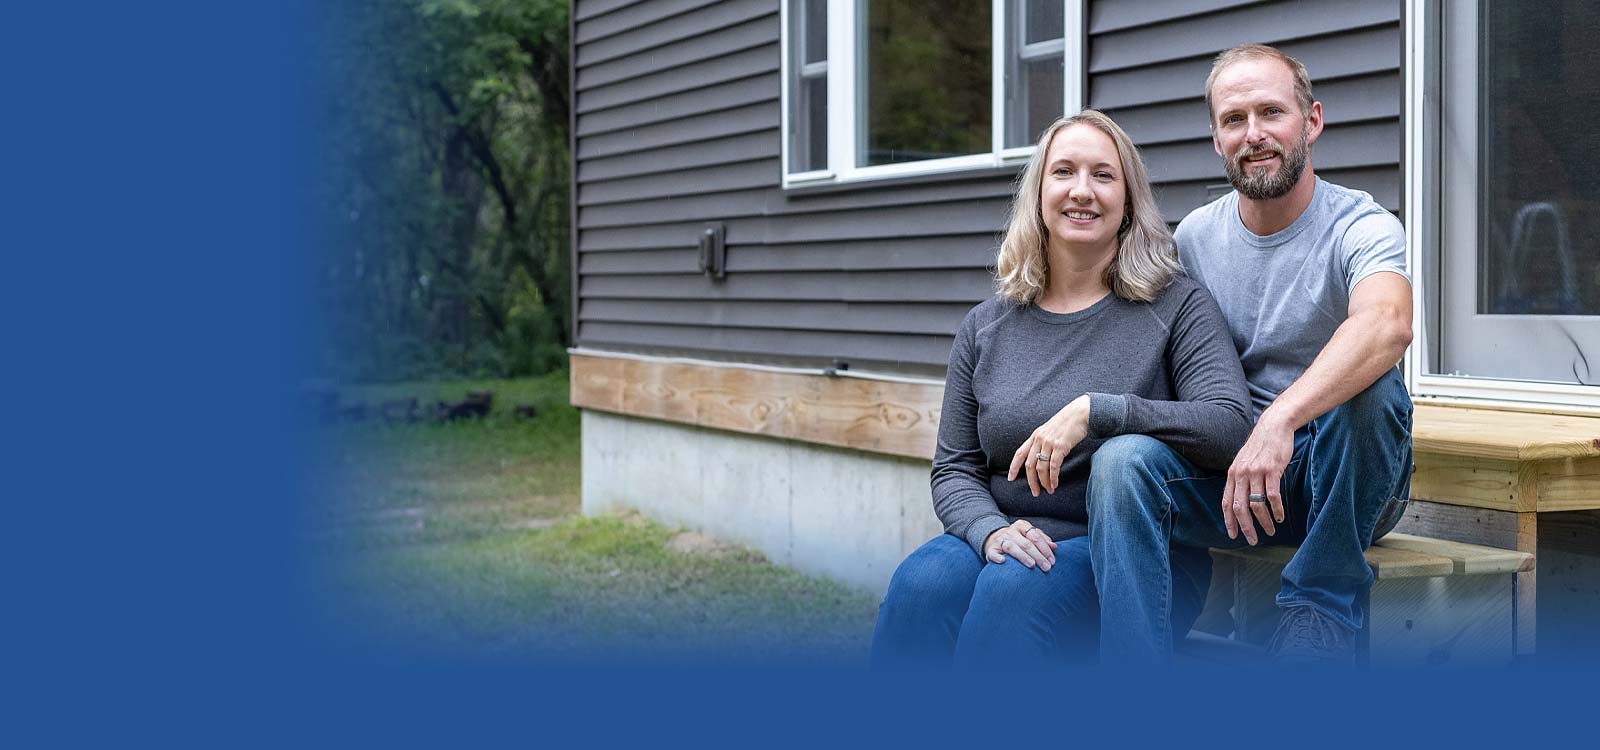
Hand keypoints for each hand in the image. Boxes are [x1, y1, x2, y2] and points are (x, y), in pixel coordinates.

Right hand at [983, 520, 1058, 571]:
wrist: (993, 538)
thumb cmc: (1017, 539)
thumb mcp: (1029, 535)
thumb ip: (1042, 540)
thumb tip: (1054, 547)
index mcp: (1021, 526)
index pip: (1035, 536)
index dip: (1045, 549)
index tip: (1052, 560)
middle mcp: (1010, 531)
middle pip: (1026, 543)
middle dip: (1038, 556)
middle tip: (1047, 567)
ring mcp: (1000, 540)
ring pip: (1012, 547)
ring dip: (1023, 556)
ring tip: (1032, 565)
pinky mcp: (991, 549)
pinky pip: (993, 553)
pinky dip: (997, 557)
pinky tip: (1003, 562)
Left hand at [1007, 395, 1089, 495]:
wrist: (1080, 413)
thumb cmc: (1067, 423)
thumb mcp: (1050, 430)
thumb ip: (1043, 442)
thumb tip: (1041, 458)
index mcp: (1035, 436)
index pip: (1019, 453)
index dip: (1013, 467)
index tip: (1010, 478)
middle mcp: (1039, 439)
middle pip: (1029, 465)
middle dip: (1031, 481)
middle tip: (1035, 492)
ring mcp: (1048, 443)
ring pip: (1041, 468)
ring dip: (1044, 482)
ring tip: (1048, 490)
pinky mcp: (1060, 446)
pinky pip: (1053, 466)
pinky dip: (1053, 478)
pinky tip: (1055, 484)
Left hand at [1222, 415, 1293, 544]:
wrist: (1274, 427)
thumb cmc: (1261, 446)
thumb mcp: (1244, 461)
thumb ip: (1240, 478)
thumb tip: (1239, 498)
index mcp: (1233, 474)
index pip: (1227, 502)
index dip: (1229, 521)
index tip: (1233, 535)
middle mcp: (1241, 474)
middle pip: (1239, 507)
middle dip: (1245, 527)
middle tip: (1253, 540)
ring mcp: (1256, 472)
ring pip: (1256, 504)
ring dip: (1264, 521)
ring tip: (1271, 530)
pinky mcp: (1271, 470)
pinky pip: (1272, 496)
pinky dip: (1276, 509)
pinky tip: (1281, 517)